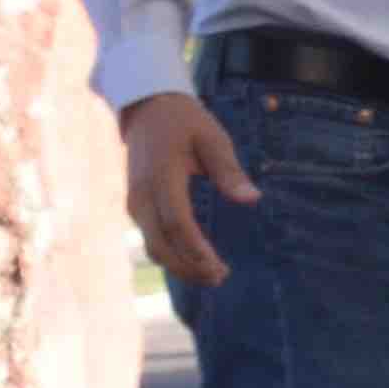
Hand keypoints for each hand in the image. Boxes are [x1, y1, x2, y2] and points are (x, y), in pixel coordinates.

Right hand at [121, 90, 256, 286]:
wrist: (147, 109)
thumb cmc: (185, 122)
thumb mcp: (212, 138)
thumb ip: (229, 171)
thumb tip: (253, 199)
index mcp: (161, 176)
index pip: (177, 222)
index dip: (196, 248)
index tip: (218, 265)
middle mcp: (142, 195)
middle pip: (160, 244)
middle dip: (189, 267)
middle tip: (221, 277)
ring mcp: (135, 203)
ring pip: (153, 246)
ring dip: (180, 266)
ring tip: (213, 276)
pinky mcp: (137, 208)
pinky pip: (151, 238)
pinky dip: (172, 255)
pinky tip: (195, 262)